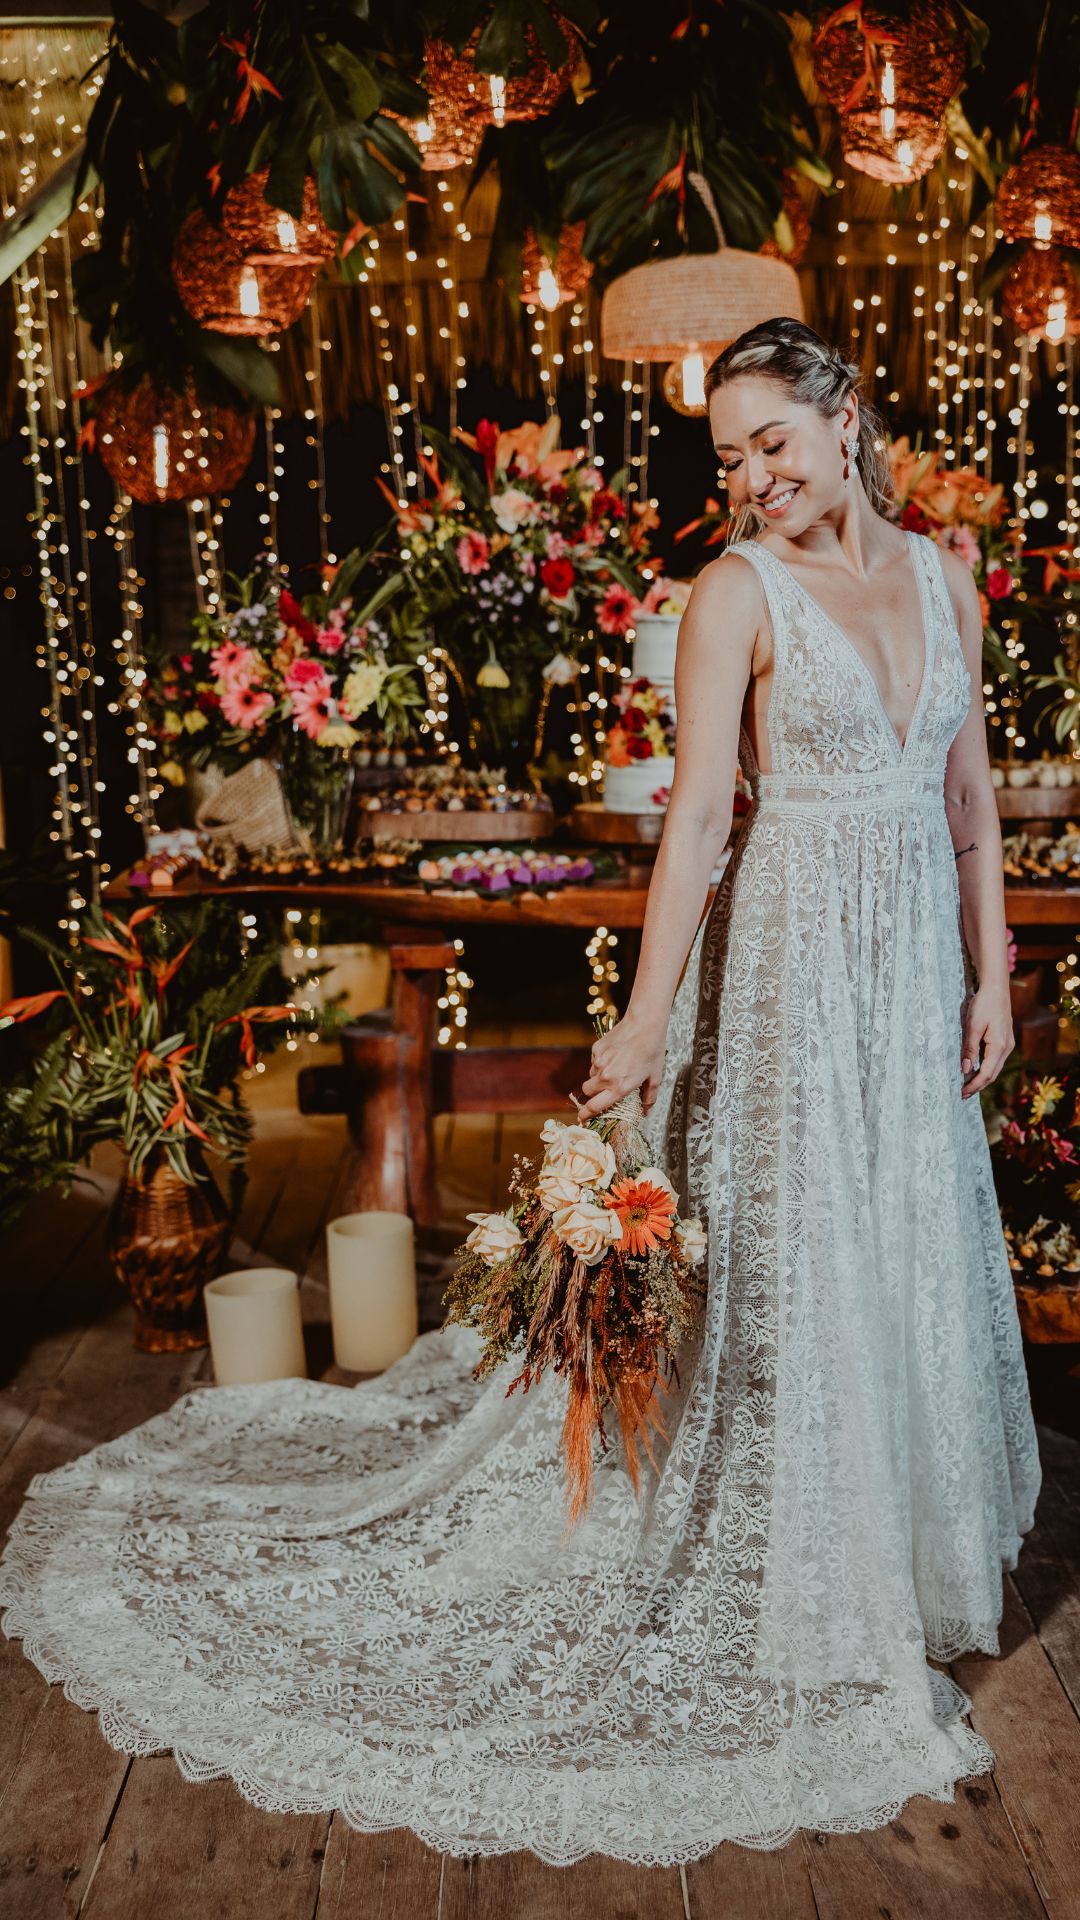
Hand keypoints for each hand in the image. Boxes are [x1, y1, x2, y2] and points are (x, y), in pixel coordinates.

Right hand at [576, 1014, 667, 1119]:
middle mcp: (606, 1077)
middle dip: (593, 1093)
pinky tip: (615, 1056)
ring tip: (616, 1068)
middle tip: (605, 1089)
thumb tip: (645, 1111)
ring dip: (598, 1077)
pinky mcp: (596, 1049)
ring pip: (591, 1075)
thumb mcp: (655, 1078)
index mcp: (619, 1088)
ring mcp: (599, 1062)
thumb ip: (649, 1098)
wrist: (644, 1025)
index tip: (582, 1118)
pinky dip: (601, 1062)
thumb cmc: (652, 1051)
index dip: (586, 1114)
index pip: (595, 1106)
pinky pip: (594, 1061)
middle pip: (588, 1092)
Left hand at [961, 983, 1014, 1098]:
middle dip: (978, 1085)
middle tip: (963, 1094)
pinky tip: (976, 1070)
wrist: (996, 988)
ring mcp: (1008, 1044)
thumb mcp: (973, 1027)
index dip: (974, 1085)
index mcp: (999, 1046)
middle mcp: (1007, 1048)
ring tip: (968, 1085)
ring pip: (995, 1068)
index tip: (962, 1093)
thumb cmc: (983, 1005)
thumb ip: (969, 1049)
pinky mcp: (1005, 1040)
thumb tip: (965, 1070)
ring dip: (982, 1078)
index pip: (986, 1073)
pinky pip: (996, 1060)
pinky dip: (986, 1068)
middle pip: (993, 1074)